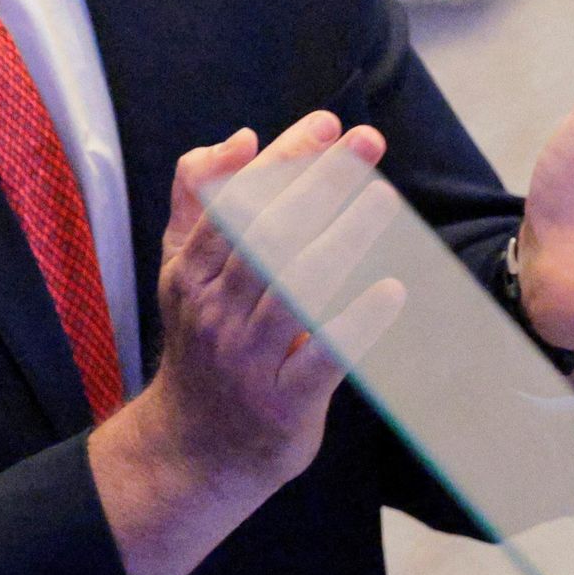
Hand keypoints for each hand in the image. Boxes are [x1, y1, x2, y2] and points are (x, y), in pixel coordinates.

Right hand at [90, 112, 400, 574]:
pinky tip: (391, 291)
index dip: (281, 160)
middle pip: (266, 235)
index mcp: (191, 273)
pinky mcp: (284, 401)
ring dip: (341, 238)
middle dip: (317, 182)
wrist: (194, 450)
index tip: (326, 124)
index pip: (236, 203)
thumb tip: (239, 139)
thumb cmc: (204, 347)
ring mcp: (247, 357)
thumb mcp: (182, 272)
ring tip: (383, 198)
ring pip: (293, 288)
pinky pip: (321, 358)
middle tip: (366, 141)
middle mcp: (214, 309)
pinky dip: (355, 323)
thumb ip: (199, 201)